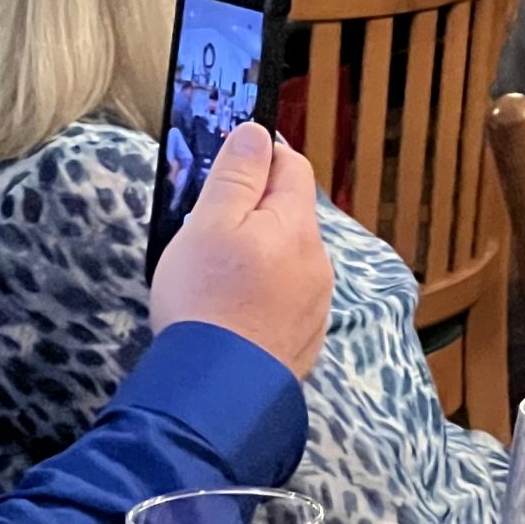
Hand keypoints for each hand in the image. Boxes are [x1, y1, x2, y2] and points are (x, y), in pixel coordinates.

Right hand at [149, 122, 330, 379]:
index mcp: (296, 225)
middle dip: (256, 210)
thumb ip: (237, 175)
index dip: (263, 155)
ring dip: (261, 254)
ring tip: (217, 273)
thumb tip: (258, 132)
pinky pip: (286, 300)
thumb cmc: (206, 301)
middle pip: (290, 214)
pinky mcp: (304, 338)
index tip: (232, 160)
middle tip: (211, 222)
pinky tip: (234, 310)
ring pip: (289, 259)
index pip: (293, 166)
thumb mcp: (209, 224)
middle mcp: (318, 261)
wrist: (216, 390)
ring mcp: (315, 303)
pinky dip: (264, 295)